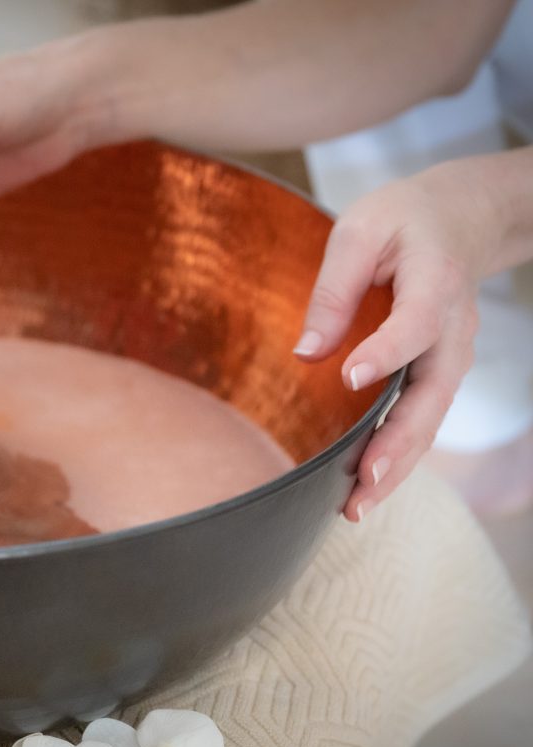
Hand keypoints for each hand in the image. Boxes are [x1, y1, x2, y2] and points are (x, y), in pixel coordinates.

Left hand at [294, 160, 495, 520]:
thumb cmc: (402, 221)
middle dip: (398, 443)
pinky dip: (398, 456)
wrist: (459, 220)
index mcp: (435, 283)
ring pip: (429, 420)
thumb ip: (333, 288)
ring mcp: (449, 357)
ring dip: (396, 465)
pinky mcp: (436, 374)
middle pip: (431, 394)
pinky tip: (366, 487)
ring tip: (356, 506)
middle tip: (362, 482)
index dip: (387, 351)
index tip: (350, 377)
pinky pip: (421, 420)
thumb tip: (306, 352)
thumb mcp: (359, 231)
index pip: (417, 323)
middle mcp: (452, 330)